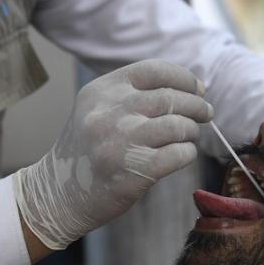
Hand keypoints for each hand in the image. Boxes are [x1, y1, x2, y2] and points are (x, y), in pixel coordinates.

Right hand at [14, 59, 213, 249]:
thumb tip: (189, 88)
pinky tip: (183, 155)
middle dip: (197, 105)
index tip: (198, 88)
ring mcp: (120, 142)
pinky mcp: (135, 171)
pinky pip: (179, 154)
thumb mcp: (97, 110)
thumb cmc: (87, 151)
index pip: (153, 70)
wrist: (57, 195)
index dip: (184, 77)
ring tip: (190, 136)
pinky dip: (187, 153)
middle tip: (206, 113)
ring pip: (178, 125)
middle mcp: (109, 112)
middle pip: (171, 97)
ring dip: (192, 130)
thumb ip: (132, 95)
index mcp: (100, 91)